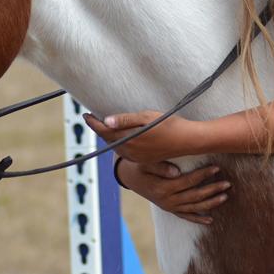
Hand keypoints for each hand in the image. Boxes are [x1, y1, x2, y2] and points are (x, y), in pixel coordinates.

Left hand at [84, 111, 207, 163]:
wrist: (188, 141)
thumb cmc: (169, 125)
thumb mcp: (146, 117)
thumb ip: (125, 120)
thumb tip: (105, 121)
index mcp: (129, 139)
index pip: (104, 131)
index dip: (93, 122)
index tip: (85, 114)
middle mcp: (130, 151)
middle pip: (108, 139)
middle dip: (99, 129)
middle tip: (92, 117)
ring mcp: (136, 157)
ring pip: (115, 146)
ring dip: (109, 136)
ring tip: (104, 125)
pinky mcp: (142, 159)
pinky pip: (125, 151)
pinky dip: (118, 142)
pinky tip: (120, 136)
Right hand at [115, 158, 229, 224]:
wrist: (130, 177)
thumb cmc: (139, 166)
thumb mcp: (145, 163)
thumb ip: (160, 166)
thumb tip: (177, 171)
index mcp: (163, 188)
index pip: (188, 181)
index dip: (203, 174)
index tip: (217, 167)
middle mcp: (168, 200)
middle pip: (195, 196)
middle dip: (213, 190)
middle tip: (228, 184)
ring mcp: (169, 207)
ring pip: (194, 208)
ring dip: (211, 203)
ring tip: (225, 197)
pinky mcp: (169, 210)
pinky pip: (186, 217)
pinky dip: (198, 219)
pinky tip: (210, 220)